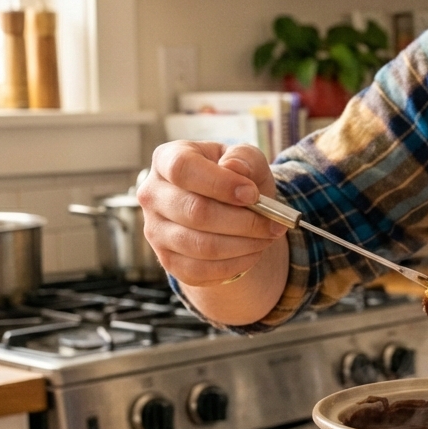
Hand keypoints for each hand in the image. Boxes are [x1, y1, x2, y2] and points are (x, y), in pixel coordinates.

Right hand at [139, 141, 286, 287]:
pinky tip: (253, 252)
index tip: (252, 194)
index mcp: (167, 159)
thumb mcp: (246, 160)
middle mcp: (152, 195)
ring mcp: (156, 231)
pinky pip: (201, 271)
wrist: (228, 210)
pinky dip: (235, 264)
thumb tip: (235, 169)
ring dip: (245, 244)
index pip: (182, 169)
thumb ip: (244, 158)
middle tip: (275, 223)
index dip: (219, 183)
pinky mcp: (167, 261)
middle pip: (196, 212)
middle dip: (244, 221)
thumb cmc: (236, 178)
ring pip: (201, 246)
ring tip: (268, 236)